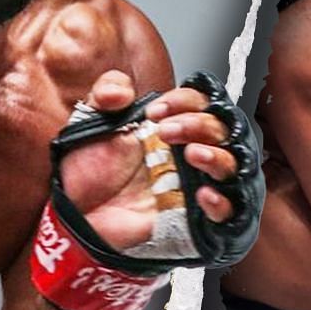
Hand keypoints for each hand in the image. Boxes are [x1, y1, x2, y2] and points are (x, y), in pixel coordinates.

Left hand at [58, 70, 238, 250]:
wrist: (79, 215)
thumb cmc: (91, 172)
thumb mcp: (92, 121)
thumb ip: (106, 92)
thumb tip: (120, 91)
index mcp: (172, 124)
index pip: (200, 102)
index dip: (185, 101)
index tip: (156, 111)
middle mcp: (189, 150)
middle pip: (220, 128)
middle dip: (197, 124)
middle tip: (166, 132)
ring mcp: (196, 183)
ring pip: (231, 164)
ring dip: (216, 156)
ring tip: (191, 155)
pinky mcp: (196, 218)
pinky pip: (226, 211)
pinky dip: (221, 202)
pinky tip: (204, 194)